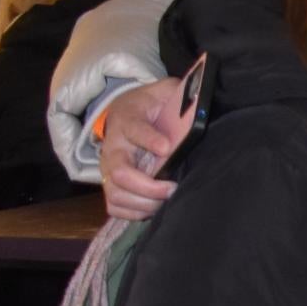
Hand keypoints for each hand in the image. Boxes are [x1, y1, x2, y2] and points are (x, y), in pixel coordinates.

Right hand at [98, 73, 198, 218]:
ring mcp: (109, 170)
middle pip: (120, 173)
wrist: (127, 114)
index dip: (149, 140)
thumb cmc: (151, 106)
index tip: (166, 148)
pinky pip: (115, 207)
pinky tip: (155, 207)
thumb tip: (197, 104)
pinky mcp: (112, 185)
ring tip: (167, 200)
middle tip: (172, 188)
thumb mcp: (163, 92)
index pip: (134, 130)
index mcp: (127, 121)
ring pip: (116, 194)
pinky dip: (134, 213)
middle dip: (148, 186)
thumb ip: (179, 95)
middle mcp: (113, 148)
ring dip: (144, 203)